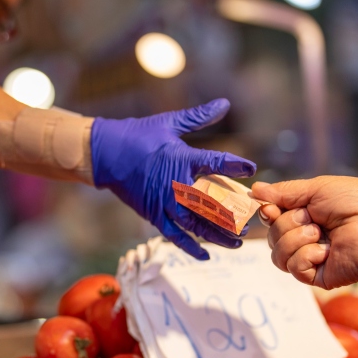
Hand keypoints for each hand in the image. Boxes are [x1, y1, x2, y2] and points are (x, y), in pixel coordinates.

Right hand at [91, 99, 255, 259]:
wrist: (105, 154)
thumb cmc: (138, 135)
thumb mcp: (169, 123)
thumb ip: (199, 117)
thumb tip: (224, 103)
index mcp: (182, 159)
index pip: (216, 162)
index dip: (235, 166)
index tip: (251, 169)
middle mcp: (177, 185)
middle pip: (212, 204)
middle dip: (234, 214)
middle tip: (251, 220)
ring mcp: (165, 203)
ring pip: (197, 225)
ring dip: (218, 235)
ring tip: (237, 241)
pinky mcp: (154, 215)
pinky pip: (175, 235)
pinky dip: (190, 246)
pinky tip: (206, 254)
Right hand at [252, 176, 357, 288]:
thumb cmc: (357, 203)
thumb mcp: (316, 188)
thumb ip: (284, 192)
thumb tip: (255, 189)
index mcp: (306, 215)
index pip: (272, 218)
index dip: (267, 213)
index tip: (270, 208)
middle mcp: (306, 237)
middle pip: (271, 236)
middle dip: (287, 224)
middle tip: (312, 219)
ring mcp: (311, 258)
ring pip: (277, 254)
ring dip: (295, 239)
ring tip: (319, 233)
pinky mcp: (317, 276)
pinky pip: (293, 268)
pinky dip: (306, 256)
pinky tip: (326, 251)